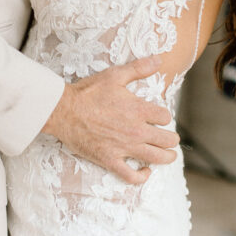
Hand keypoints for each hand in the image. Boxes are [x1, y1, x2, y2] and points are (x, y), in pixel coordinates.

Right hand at [43, 56, 179, 185]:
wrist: (63, 111)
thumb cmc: (88, 92)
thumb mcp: (114, 75)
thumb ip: (139, 68)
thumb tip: (159, 59)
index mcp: (139, 110)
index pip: (165, 117)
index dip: (165, 116)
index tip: (160, 117)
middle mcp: (136, 131)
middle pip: (166, 140)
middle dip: (171, 139)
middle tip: (170, 138)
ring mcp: (124, 148)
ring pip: (156, 158)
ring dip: (167, 157)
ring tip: (169, 155)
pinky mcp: (110, 161)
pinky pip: (131, 176)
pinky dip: (142, 176)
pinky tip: (145, 171)